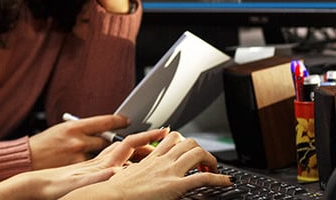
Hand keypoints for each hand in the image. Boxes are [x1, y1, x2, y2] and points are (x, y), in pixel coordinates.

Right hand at [28, 114, 131, 169]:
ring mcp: (78, 156)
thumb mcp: (62, 130)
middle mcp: (78, 140)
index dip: (119, 121)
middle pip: (107, 139)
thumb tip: (99, 128)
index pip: (104, 121)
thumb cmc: (43, 143)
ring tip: (103, 154)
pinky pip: (93, 166)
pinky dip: (96, 165)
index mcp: (75, 127)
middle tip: (118, 139)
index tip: (126, 121)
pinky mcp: (77, 169)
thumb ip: (80, 130)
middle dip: (113, 140)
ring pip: (101, 154)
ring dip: (103, 154)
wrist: (28, 159)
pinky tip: (100, 166)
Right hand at [63, 130, 232, 199]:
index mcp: (150, 160)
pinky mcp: (175, 185)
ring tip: (214, 170)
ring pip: (197, 152)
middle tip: (203, 162)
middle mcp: (161, 161)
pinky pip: (204, 177)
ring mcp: (168, 171)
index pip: (170, 140)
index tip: (188, 149)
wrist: (109, 197)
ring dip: (210, 159)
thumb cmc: (114, 192)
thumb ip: (139, 176)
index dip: (183, 142)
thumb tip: (142, 181)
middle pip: (187, 142)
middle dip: (200, 149)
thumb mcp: (128, 179)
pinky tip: (226, 182)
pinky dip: (219, 178)